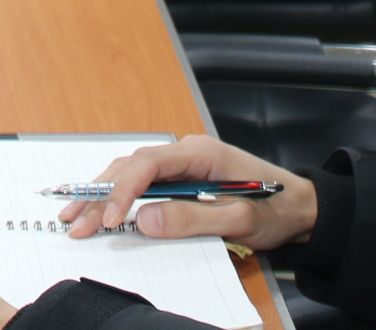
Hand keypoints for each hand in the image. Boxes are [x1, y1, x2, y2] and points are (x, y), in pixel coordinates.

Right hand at [57, 134, 314, 252]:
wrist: (301, 207)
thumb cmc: (275, 209)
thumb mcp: (239, 220)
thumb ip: (192, 218)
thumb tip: (145, 220)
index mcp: (201, 153)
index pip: (149, 164)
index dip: (123, 191)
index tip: (109, 219)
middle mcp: (187, 152)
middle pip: (132, 166)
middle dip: (100, 194)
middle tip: (74, 222)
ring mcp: (183, 163)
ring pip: (131, 172)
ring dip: (102, 194)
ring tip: (75, 217)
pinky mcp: (181, 177)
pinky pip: (142, 182)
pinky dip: (118, 196)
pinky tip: (100, 209)